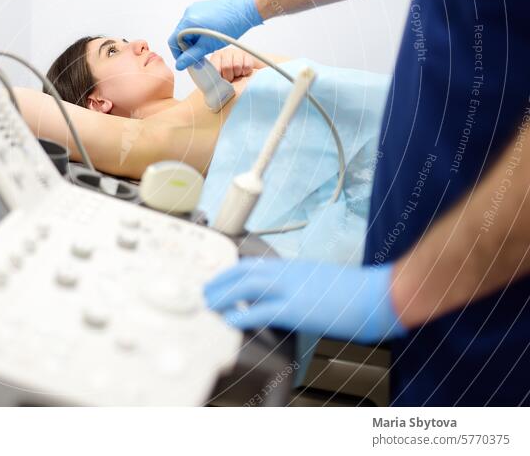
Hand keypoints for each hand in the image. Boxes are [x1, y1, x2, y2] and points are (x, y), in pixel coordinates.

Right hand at [169, 0, 262, 70]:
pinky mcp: (202, 7)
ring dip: (193, 40)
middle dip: (187, 47)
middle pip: (180, 35)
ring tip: (206, 45)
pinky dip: (198, 32)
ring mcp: (195, 8)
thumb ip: (192, 56)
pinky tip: (210, 36)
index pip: (173, 40)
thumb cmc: (230, 25)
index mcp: (188, 21)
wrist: (245, 9)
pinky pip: (195, 22)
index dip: (178, 54)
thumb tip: (180, 65)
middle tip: (198, 55)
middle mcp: (189, 12)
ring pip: (188, 29)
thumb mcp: (208, 45)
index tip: (186, 61)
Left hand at [204, 258, 406, 343]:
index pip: (253, 264)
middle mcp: (288, 273)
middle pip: (243, 272)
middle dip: (220, 281)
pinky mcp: (298, 309)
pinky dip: (242, 315)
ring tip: (208, 303)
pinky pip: (262, 311)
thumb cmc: (355, 292)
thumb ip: (297, 285)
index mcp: (293, 267)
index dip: (231, 272)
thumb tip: (282, 299)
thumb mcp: (320, 280)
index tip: (218, 279)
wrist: (379, 294)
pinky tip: (229, 320)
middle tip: (205, 291)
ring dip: (223, 295)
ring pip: (246, 287)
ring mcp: (292, 289)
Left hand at [209, 47, 259, 81]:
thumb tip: (209, 83)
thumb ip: (213, 77)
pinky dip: (245, 72)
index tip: (222, 80)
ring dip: (237, 73)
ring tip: (236, 74)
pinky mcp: (247, 55)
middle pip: (226, 66)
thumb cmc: (228, 75)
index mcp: (216, 57)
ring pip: (237, 66)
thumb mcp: (219, 76)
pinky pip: (247, 66)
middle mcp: (225, 52)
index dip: (220, 77)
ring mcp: (237, 52)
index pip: (216, 68)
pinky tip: (243, 71)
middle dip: (229, 76)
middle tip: (230, 78)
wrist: (243, 72)